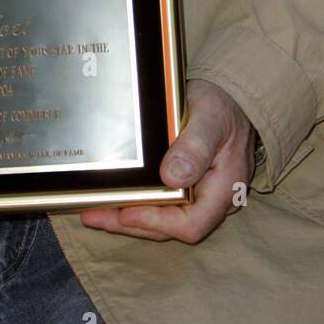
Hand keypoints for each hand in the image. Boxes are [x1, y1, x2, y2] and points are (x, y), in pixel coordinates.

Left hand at [78, 79, 255, 242]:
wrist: (230, 97)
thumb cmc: (223, 106)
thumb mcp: (211, 119)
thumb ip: (195, 146)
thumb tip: (171, 176)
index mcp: (224, 188)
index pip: (192, 223)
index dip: (157, 223)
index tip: (126, 213)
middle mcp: (211, 199)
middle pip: (170, 226)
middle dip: (130, 224)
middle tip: (93, 215)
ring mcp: (198, 195)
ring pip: (162, 217)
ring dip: (127, 217)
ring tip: (93, 211)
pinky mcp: (186, 186)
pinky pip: (161, 203)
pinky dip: (136, 203)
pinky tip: (113, 197)